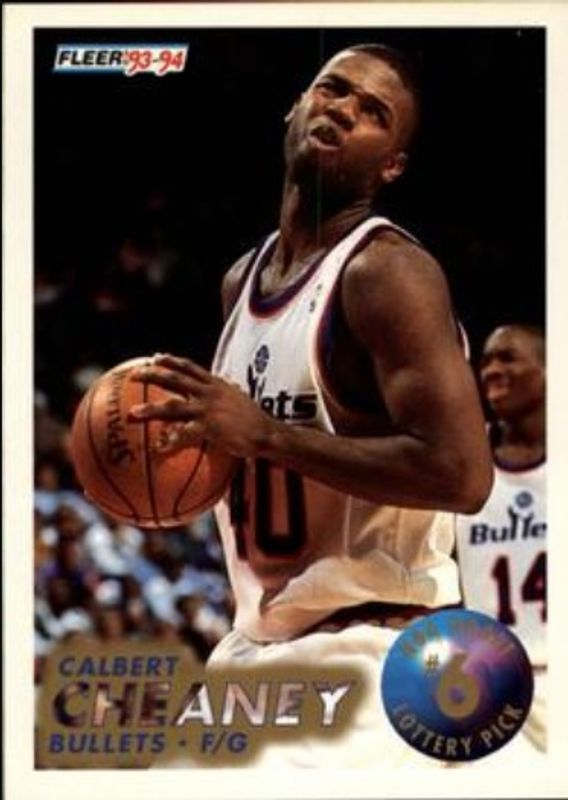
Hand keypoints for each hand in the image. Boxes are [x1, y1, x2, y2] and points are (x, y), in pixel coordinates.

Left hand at [128, 354, 274, 457]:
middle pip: (175, 379)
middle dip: (153, 375)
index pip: (189, 367)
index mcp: (215, 384)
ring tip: (133, 413)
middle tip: (134, 375)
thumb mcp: (239, 398)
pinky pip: (183, 434)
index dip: (171, 361)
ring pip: (173, 406)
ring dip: (151, 409)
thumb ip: (228, 392)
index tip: (155, 357)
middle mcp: (209, 393)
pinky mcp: (209, 427)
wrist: (267, 432)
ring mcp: (208, 409)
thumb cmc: (254, 419)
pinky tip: (156, 450)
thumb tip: (226, 388)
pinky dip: (168, 441)